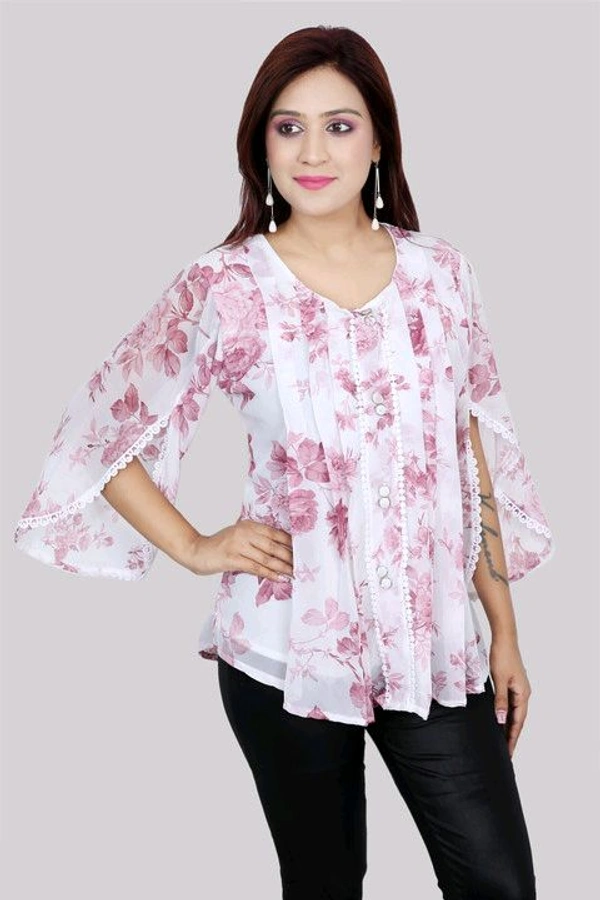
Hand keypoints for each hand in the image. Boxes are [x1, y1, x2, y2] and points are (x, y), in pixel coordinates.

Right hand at [187, 519, 293, 581]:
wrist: (197, 551)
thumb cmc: (220, 546)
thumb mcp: (239, 536)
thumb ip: (256, 539)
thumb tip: (280, 551)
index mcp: (249, 525)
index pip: (275, 533)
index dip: (291, 544)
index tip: (303, 552)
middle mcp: (245, 532)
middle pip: (274, 546)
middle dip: (290, 557)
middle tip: (303, 566)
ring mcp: (238, 544)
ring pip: (267, 558)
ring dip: (283, 567)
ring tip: (294, 574)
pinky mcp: (232, 558)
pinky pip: (255, 567)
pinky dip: (269, 573)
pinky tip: (280, 578)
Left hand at [489, 635, 531, 758]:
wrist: (504, 639)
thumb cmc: (502, 656)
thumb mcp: (499, 680)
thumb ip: (500, 700)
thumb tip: (500, 720)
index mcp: (523, 694)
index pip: (518, 722)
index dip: (512, 737)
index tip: (508, 752)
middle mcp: (524, 693)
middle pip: (518, 719)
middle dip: (512, 735)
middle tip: (506, 752)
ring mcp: (519, 688)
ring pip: (515, 712)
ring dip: (509, 726)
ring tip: (503, 739)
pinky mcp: (513, 684)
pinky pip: (511, 704)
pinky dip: (507, 714)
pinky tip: (500, 719)